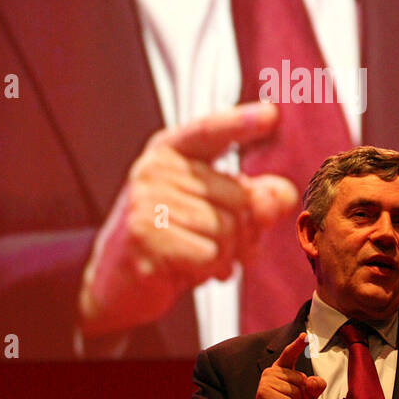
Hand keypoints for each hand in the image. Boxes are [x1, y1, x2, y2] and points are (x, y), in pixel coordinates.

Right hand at [78, 103, 297, 336]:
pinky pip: (209, 254)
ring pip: (228, 229)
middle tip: (226, 249)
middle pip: (240, 197)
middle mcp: (156, 169)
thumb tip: (283, 195)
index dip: (241, 122)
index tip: (272, 113)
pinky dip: (208, 270)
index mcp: (171, 152)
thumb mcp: (212, 212)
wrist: (115, 284)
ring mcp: (146, 201)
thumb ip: (252, 198)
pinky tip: (186, 271)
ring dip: (225, 255)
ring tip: (200, 259)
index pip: (211, 131)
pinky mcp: (145, 237)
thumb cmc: (170, 241)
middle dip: (245, 232)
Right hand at [248, 333, 326, 398]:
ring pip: (296, 393)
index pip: (290, 354)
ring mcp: (266, 382)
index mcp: (282, 369)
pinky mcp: (263, 395)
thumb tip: (313, 382)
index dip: (298, 345)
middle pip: (302, 381)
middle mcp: (272, 372)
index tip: (305, 336)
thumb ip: (313, 388)